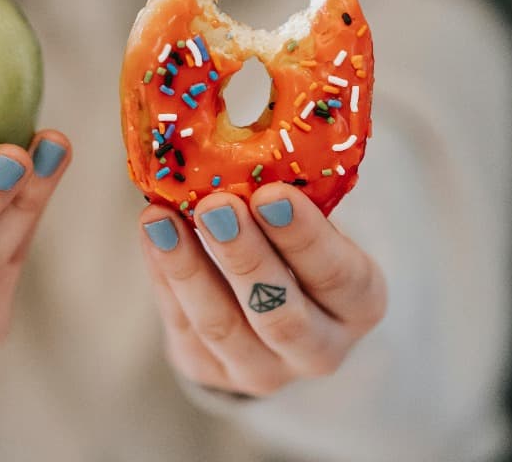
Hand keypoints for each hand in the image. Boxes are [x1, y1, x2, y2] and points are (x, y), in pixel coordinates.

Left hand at [139, 183, 386, 396]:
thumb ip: (288, 197)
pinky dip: (164, 275)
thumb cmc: (295, 245)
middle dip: (245, 257)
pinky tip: (153, 233)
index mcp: (359, 304)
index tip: (272, 193)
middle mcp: (319, 349)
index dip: (305, 237)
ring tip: (161, 218)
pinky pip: (182, 324)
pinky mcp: (210, 373)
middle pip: (281, 314)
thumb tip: (243, 138)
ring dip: (188, 268)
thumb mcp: (310, 223)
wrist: (269, 310)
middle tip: (216, 205)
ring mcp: (263, 371)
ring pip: (222, 326)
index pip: (339, 276)